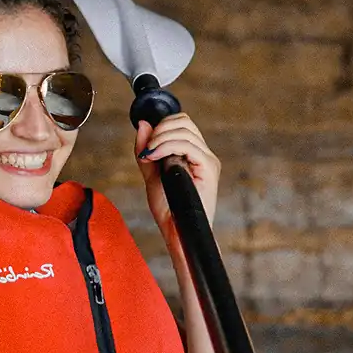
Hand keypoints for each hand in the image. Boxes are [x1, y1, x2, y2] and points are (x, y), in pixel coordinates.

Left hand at [135, 112, 220, 246]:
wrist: (177, 231)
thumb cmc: (168, 208)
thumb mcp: (151, 173)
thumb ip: (147, 149)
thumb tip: (143, 123)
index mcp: (194, 154)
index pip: (181, 124)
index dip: (160, 127)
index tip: (145, 147)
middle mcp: (204, 155)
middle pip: (184, 122)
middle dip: (159, 130)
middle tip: (146, 149)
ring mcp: (208, 160)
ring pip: (184, 130)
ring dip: (160, 139)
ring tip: (148, 155)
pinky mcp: (209, 167)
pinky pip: (187, 145)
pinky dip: (166, 146)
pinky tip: (153, 157)